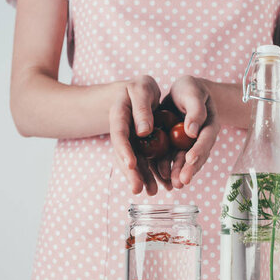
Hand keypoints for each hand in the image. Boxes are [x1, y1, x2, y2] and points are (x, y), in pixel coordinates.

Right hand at [109, 75, 161, 195]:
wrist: (137, 92)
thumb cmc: (140, 87)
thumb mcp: (141, 89)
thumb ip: (142, 109)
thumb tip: (144, 131)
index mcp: (118, 116)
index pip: (120, 135)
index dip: (124, 151)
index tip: (131, 165)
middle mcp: (122, 133)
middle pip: (124, 155)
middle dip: (131, 173)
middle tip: (137, 189)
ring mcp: (130, 143)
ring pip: (135, 162)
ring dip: (142, 178)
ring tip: (152, 192)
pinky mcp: (139, 148)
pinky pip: (145, 162)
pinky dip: (152, 174)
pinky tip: (161, 186)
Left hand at [167, 76, 219, 187]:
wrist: (182, 94)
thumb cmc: (190, 90)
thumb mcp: (192, 92)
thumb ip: (195, 110)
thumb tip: (192, 131)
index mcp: (209, 125)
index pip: (205, 139)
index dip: (199, 150)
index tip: (190, 159)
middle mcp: (200, 139)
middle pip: (196, 156)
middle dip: (189, 169)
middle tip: (182, 182)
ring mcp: (188, 146)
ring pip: (184, 162)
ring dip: (178, 173)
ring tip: (173, 185)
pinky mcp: (175, 148)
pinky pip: (171, 159)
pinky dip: (166, 168)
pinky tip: (160, 178)